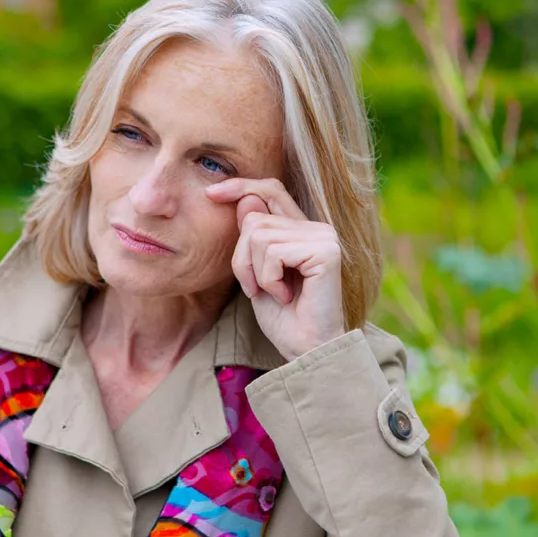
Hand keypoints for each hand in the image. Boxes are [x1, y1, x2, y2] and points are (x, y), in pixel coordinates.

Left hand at [205, 178, 345, 361]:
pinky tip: (286, 296)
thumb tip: (246, 198)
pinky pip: (273, 252)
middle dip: (242, 257)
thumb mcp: (256, 273)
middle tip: (255, 288)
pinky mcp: (326, 252)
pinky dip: (268, 279)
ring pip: (259, 235)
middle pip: (255, 219)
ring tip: (274, 293)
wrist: (306, 350)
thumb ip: (253, 238)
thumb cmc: (284, 317)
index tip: (211, 194)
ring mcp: (323, 238)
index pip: (270, 190)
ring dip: (255, 272)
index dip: (241, 186)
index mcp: (302, 229)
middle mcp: (317, 228)